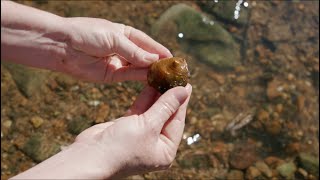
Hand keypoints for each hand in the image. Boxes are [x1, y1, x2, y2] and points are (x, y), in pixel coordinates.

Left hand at [60, 17, 171, 81]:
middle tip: (172, 71)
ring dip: (151, 72)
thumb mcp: (114, 38)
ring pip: (139, 68)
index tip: (173, 58)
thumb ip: (135, 51)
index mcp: (125, 34)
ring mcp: (118, 62)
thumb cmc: (87, 33)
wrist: (63, 46)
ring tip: (165, 76)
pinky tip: (152, 78)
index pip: (147, 43)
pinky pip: (130, 76)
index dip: (160, 50)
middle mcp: (124, 48)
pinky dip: (141, 77)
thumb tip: (154, 60)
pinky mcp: (112, 75)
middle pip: (145, 57)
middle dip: (158, 63)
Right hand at [75, 84, 191, 177]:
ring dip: (157, 93)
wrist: (89, 156)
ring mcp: (141, 135)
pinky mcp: (128, 127)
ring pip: (153, 111)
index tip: (186, 83)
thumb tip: (183, 91)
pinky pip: (141, 110)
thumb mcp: (149, 126)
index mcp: (165, 151)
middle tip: (175, 76)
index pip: (178, 121)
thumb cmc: (121, 147)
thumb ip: (165, 106)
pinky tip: (151, 83)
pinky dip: (145, 97)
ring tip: (164, 75)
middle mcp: (155, 144)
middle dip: (170, 95)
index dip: (182, 101)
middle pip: (166, 115)